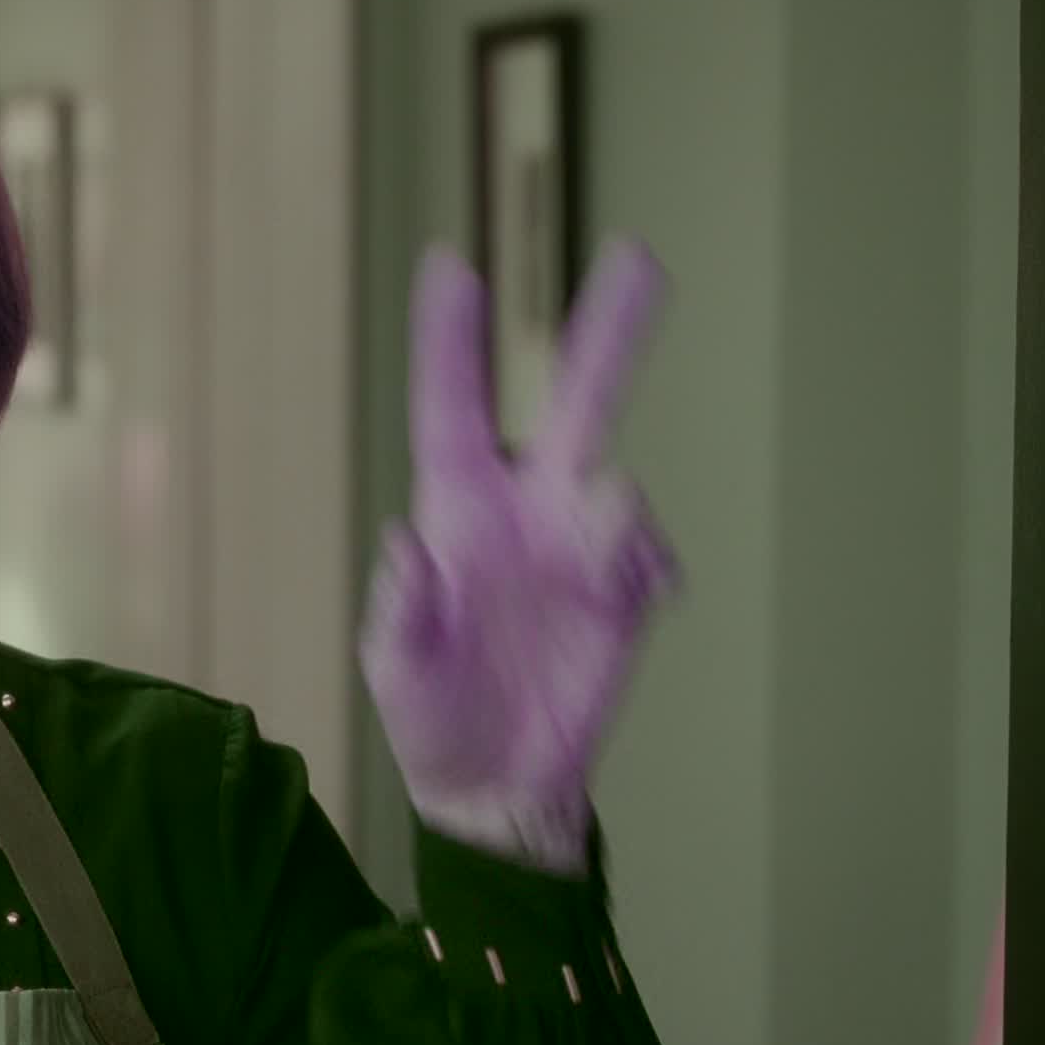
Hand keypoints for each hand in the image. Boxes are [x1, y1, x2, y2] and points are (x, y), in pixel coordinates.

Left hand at [359, 236, 680, 869]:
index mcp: (459, 513)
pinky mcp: (625, 593)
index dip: (450, 341)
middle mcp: (526, 512)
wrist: (501, 787)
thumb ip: (400, 616)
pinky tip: (635, 603)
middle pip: (574, 402)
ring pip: (615, 483)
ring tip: (599, 563)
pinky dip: (646, 566)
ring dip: (610, 515)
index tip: (451, 265)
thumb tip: (403, 546)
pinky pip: (647, 553)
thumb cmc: (433, 721)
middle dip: (609, 331)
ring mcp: (580, 548)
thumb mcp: (397, 674)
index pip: (452, 409)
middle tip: (642, 257)